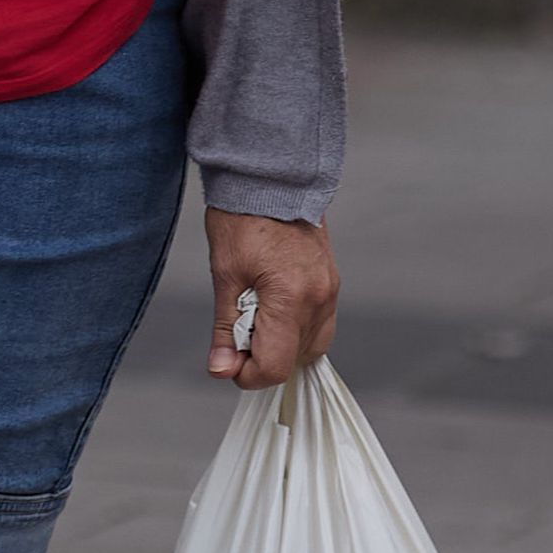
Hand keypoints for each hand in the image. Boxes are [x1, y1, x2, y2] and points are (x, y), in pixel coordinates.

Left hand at [205, 210, 335, 389]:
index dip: (248, 374)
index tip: (228, 362)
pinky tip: (270, 308)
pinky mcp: (331, 284)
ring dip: (279, 343)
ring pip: (309, 346)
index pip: (276, 366)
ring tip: (253, 315)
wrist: (271, 178)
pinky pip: (317, 324)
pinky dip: (292, 327)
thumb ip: (226, 329)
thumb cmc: (243, 217)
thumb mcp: (225, 275)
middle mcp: (319, 299)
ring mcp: (330, 291)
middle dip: (262, 357)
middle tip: (236, 333)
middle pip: (295, 360)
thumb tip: (222, 368)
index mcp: (292, 297)